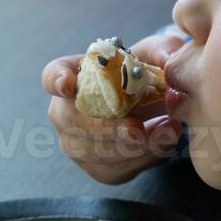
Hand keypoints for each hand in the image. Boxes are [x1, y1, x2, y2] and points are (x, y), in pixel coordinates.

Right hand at [42, 34, 185, 184]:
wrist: (155, 104)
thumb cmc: (144, 73)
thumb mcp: (154, 53)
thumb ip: (162, 50)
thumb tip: (168, 61)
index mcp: (72, 74)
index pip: (51, 76)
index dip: (55, 81)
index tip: (67, 84)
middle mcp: (66, 111)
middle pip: (70, 122)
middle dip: (103, 128)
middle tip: (136, 129)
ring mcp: (77, 142)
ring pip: (91, 152)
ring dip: (130, 147)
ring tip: (165, 131)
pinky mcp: (97, 167)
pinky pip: (113, 170)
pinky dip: (141, 159)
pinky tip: (164, 142)